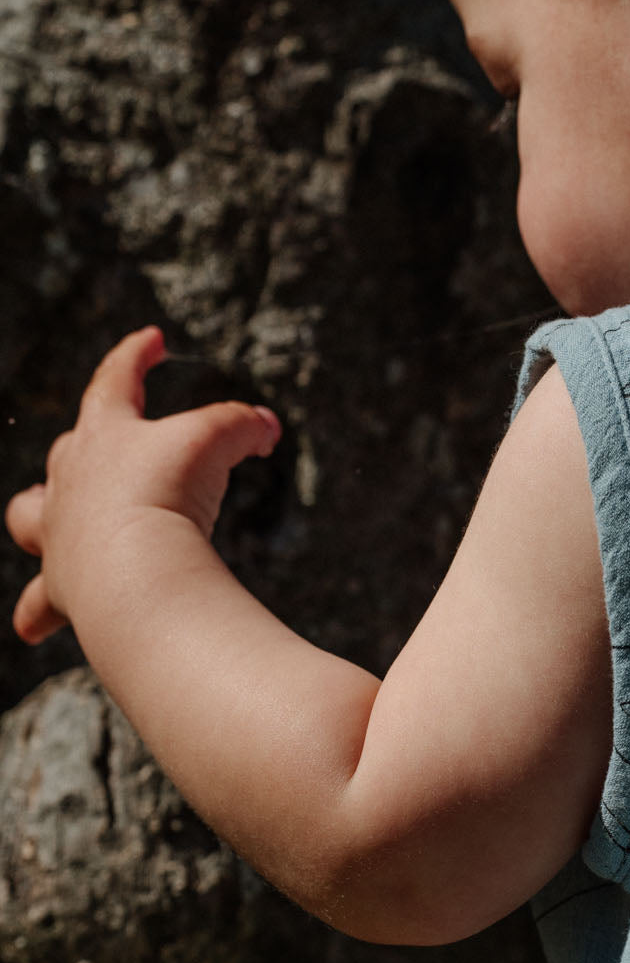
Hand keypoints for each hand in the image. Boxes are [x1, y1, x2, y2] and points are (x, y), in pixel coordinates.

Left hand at [5, 326, 281, 644]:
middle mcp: (70, 481)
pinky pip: (37, 602)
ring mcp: (60, 533)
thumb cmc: (167, 491)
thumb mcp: (217, 440)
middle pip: (71, 449)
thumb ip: (243, 425)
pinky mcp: (61, 587)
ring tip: (47, 520)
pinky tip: (34, 624)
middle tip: (116, 438)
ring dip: (38, 515)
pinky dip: (37, 612)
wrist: (135, 568)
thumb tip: (266, 428)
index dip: (137, 355)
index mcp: (103, 435)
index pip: (116, 379)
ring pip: (30, 515)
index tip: (151, 339)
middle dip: (92, 440)